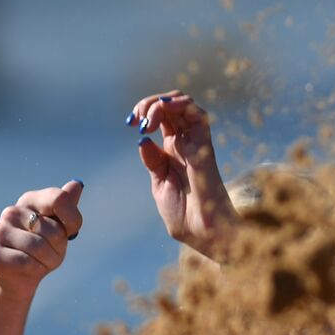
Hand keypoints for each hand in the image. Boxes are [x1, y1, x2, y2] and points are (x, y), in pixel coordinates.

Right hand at [0, 180, 83, 300]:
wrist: (21, 279)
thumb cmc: (43, 251)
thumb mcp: (60, 229)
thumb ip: (67, 207)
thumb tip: (76, 184)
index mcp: (29, 200)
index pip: (59, 198)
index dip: (72, 219)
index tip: (72, 231)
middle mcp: (11, 212)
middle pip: (53, 230)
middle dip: (59, 248)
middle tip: (51, 253)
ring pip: (39, 248)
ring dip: (48, 261)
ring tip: (41, 262)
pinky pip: (27, 262)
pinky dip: (36, 270)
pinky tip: (30, 270)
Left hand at [130, 92, 237, 258]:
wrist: (202, 231)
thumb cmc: (183, 214)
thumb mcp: (159, 183)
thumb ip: (153, 160)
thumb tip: (144, 140)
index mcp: (173, 149)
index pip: (162, 115)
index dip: (144, 111)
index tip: (130, 122)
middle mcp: (185, 142)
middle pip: (170, 105)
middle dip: (148, 103)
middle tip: (136, 120)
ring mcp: (195, 142)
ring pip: (183, 103)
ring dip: (161, 103)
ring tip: (148, 120)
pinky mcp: (204, 146)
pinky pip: (198, 114)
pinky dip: (179, 105)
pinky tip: (162, 113)